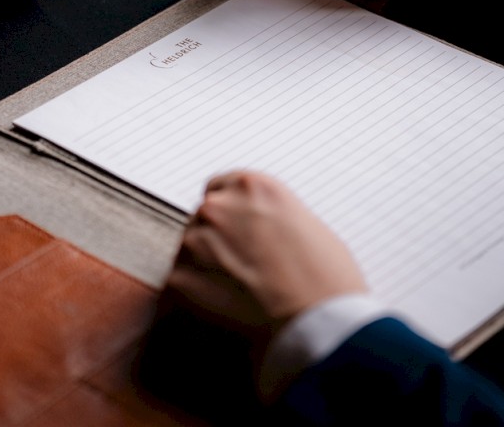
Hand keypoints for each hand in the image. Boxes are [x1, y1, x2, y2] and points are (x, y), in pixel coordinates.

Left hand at [166, 171, 366, 341]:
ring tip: (238, 290)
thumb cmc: (327, 277)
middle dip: (217, 239)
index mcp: (251, 186)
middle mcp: (219, 205)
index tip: (235, 229)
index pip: (219, 187)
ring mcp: (197, 240)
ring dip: (205, 265)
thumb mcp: (306, 223)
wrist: (320, 321)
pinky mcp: (182, 278)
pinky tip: (225, 305)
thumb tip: (262, 228)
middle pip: (203, 217)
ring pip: (190, 248)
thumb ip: (272, 215)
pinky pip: (181, 281)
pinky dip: (196, 294)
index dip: (228, 212)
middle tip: (241, 265)